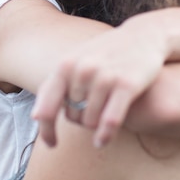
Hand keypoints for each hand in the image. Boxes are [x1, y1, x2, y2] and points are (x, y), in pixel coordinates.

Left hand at [31, 20, 166, 147]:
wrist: (143, 35)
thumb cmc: (105, 53)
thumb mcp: (76, 61)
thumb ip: (55, 86)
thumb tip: (36, 116)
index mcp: (65, 65)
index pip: (47, 108)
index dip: (46, 130)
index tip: (52, 144)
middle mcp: (82, 70)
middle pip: (73, 116)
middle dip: (81, 120)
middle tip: (93, 111)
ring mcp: (104, 76)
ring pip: (91, 122)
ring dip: (95, 126)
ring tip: (103, 116)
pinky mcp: (126, 84)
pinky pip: (110, 121)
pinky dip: (105, 135)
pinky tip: (103, 141)